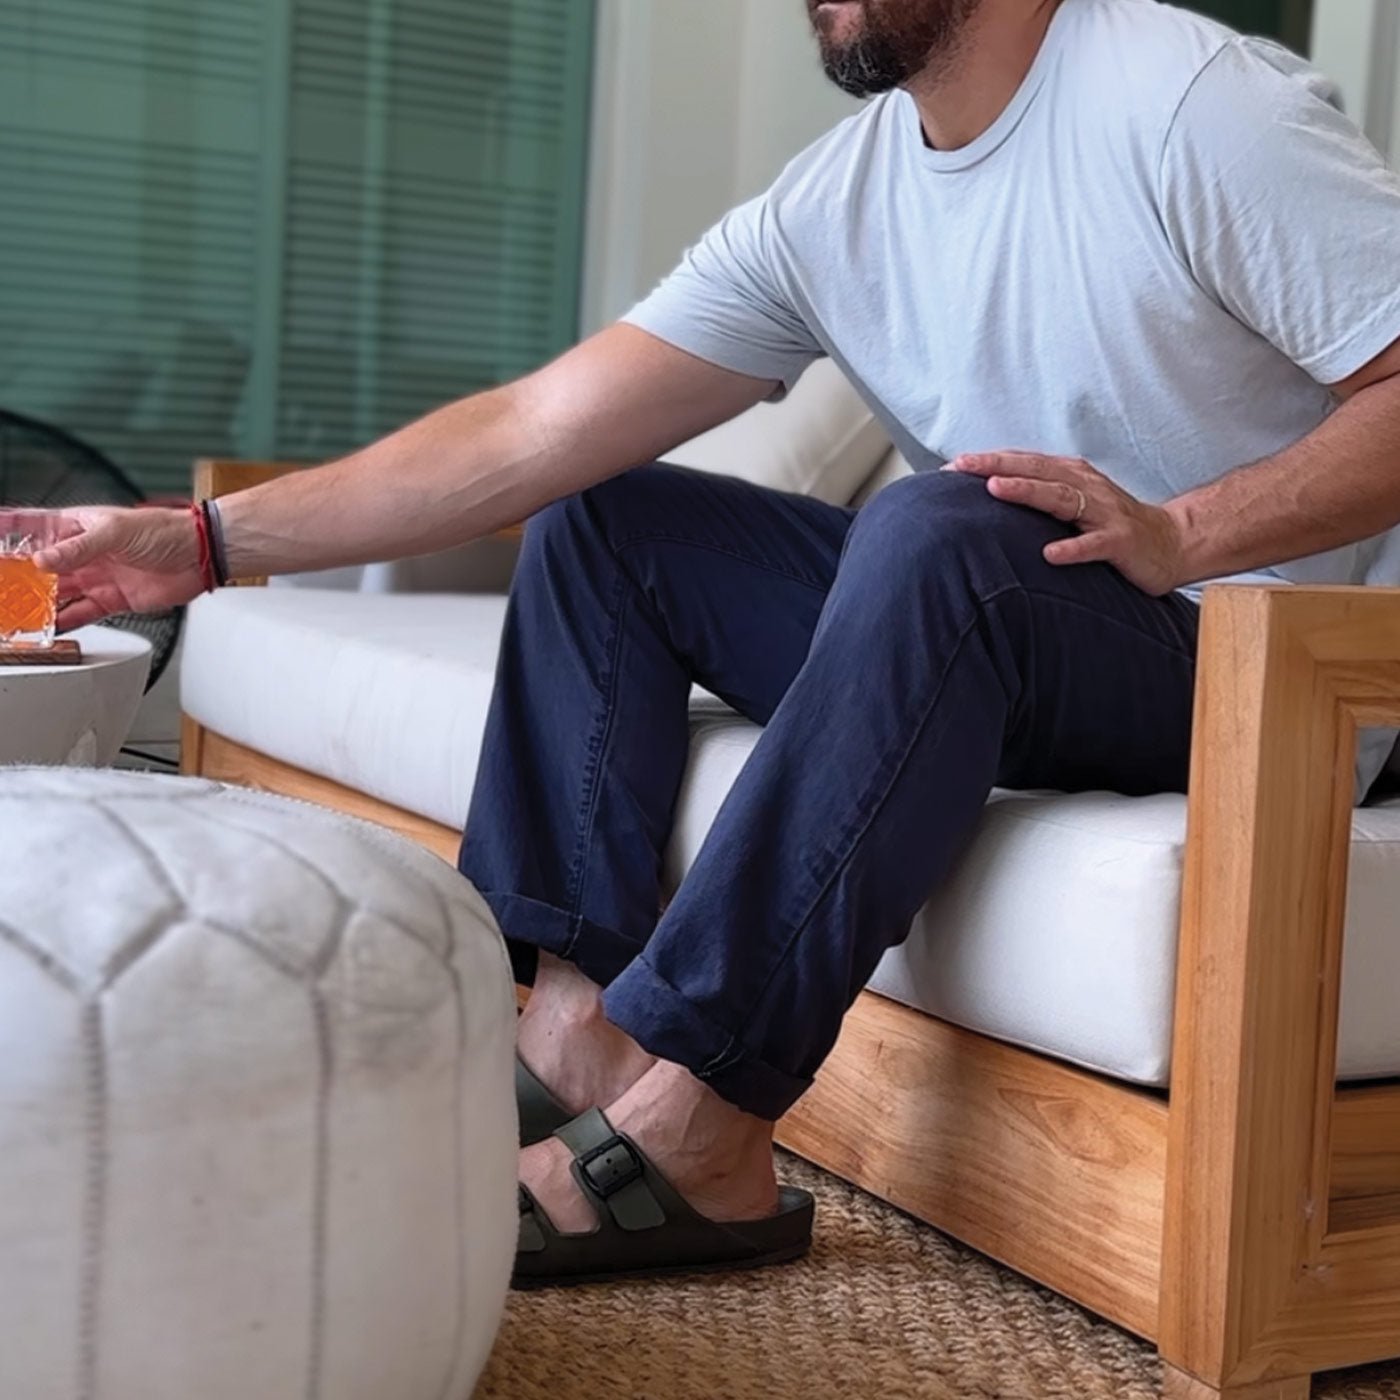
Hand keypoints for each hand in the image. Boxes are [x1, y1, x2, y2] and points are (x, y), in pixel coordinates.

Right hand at [0, 506, 205, 629]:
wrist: (197, 554)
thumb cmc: (163, 530)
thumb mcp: (114, 532)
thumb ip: (77, 548)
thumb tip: (41, 560)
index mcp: (78, 526)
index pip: (33, 528)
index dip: (9, 533)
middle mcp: (83, 552)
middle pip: (40, 566)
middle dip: (17, 576)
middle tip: (2, 587)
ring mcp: (97, 576)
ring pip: (57, 592)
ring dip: (37, 603)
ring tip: (16, 613)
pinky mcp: (112, 599)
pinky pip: (82, 612)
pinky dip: (65, 621)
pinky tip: (47, 628)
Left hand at [945, 451, 1187, 596]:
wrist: (1169, 543)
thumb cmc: (1111, 524)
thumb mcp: (1073, 504)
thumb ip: (1039, 496)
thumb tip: (988, 495)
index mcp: (1072, 476)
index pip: (1026, 462)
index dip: (990, 461)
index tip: (952, 465)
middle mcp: (1087, 487)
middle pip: (1038, 471)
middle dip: (998, 466)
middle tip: (963, 465)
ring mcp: (1105, 513)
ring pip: (1062, 498)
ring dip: (1028, 492)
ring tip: (995, 489)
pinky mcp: (1121, 542)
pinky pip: (1094, 544)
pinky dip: (1072, 548)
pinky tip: (1049, 554)